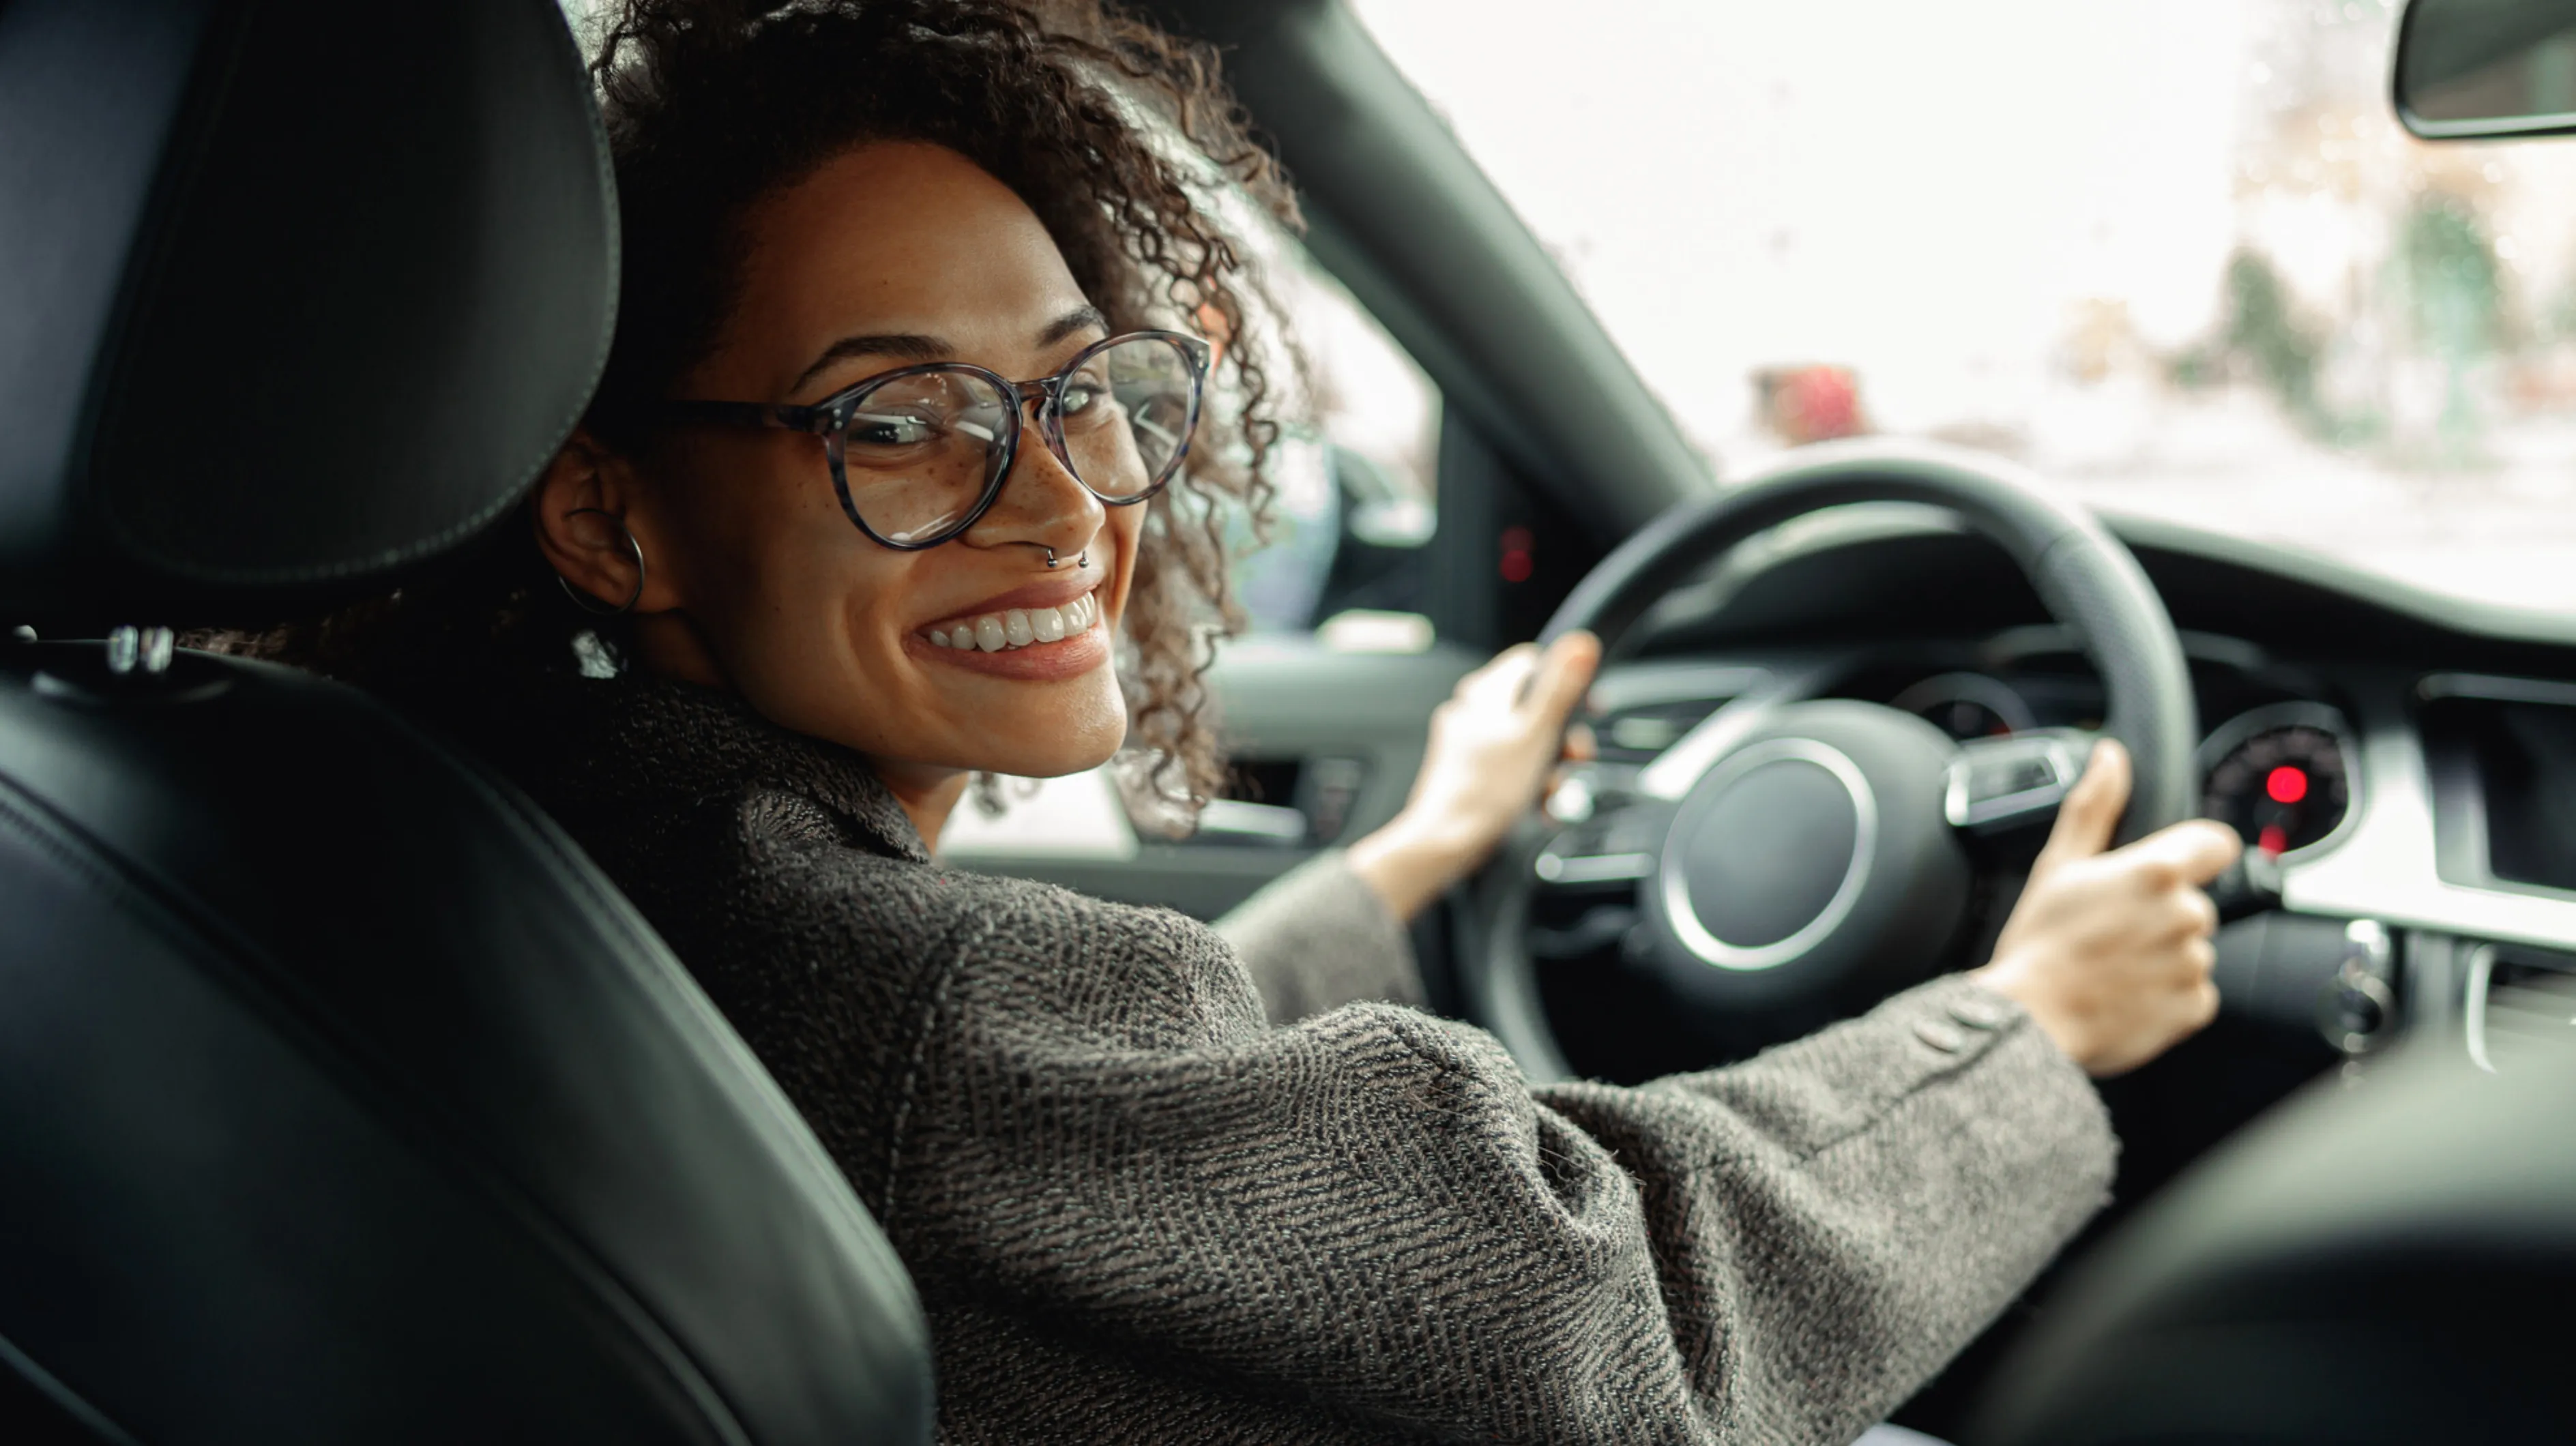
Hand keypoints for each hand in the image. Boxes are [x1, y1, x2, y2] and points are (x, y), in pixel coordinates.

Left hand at [1347, 632, 1600, 920]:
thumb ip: (1560, 689)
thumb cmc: (1484, 790)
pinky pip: (1513, 770)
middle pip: (1536, 708)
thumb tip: (1581, 643)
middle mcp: (1473, 713)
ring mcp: (1470, 745)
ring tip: (1552, 793)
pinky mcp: (1472, 775)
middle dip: (1563, 738)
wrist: (1444, 843)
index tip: (1589, 707)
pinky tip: (1539, 808)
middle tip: (1576, 760)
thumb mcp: (1535, 734)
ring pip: (1528, 744)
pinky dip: (1531, 787)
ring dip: (1551, 769)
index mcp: (1484, 693)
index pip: (1532, 663)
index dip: (1566, 681)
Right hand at [1969, 739, 2243, 1076]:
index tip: (2165, 872)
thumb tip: (2110, 758)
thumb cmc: (2037, 945)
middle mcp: (2185, 914)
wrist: (2028, 1022)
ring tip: (2112, 968)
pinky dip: (2167, 996)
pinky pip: (2193, 994)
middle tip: (2110, 932)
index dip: (2193, 853)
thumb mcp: (2058, 865)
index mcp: (2155, 872)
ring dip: (2162, 956)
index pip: (2216, 843)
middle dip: (2160, 914)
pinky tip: (2125, 995)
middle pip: (2192, 902)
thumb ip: (2094, 806)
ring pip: (2190, 949)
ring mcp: (2193, 964)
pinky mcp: (2195, 1008)